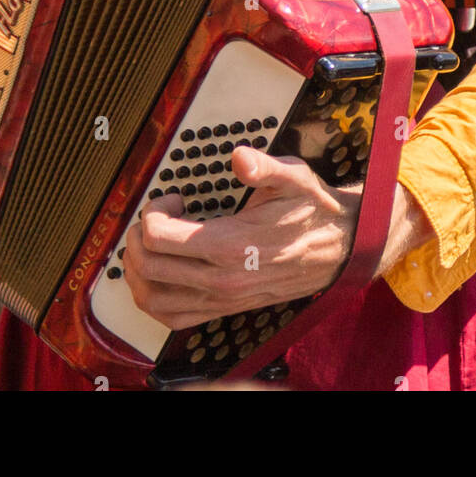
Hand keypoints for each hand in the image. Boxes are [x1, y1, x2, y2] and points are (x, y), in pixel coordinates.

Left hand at [122, 146, 359, 330]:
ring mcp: (220, 300)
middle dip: (138, 235)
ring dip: (138, 269)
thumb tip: (240, 158)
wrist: (337, 249)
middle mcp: (221, 279)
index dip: (154, 210)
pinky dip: (153, 298)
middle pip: (148, 266)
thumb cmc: (311, 211)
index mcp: (231, 245)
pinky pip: (171, 318)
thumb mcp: (294, 178)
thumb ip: (264, 167)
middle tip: (156, 216)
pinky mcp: (223, 310)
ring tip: (152, 243)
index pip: (159, 236)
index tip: (172, 198)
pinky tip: (160, 273)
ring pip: (152, 298)